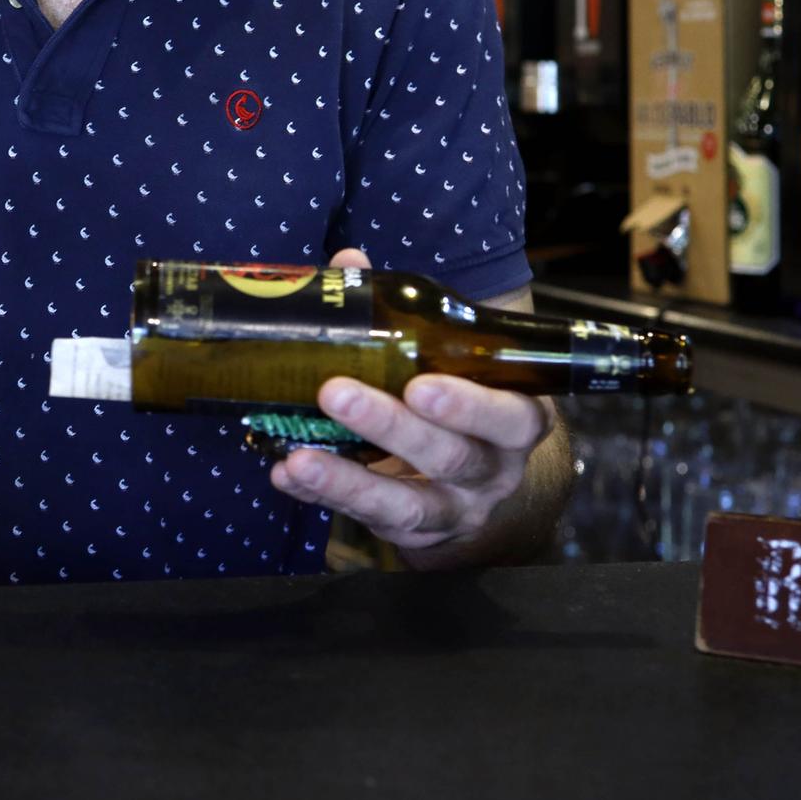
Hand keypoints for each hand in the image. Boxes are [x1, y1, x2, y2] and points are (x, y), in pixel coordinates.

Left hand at [267, 248, 553, 566]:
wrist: (473, 482)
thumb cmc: (458, 401)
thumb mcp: (447, 361)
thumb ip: (401, 313)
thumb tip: (349, 263)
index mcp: (514, 418)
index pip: (512, 417)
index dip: (471, 405)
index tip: (421, 385)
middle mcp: (492, 470)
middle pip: (450, 456)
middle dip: (390, 427)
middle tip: (335, 394)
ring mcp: (455, 510)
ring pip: (407, 504)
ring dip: (347, 479)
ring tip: (298, 456)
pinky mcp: (414, 536)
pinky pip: (368, 522)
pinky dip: (324, 496)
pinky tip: (287, 473)